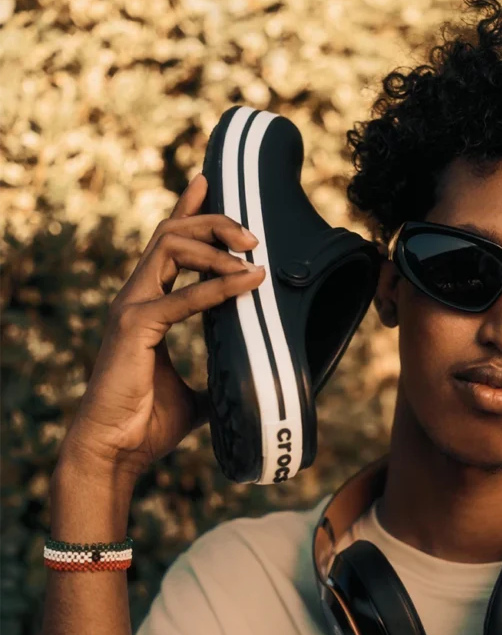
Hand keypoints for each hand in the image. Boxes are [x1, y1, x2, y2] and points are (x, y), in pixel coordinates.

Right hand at [58, 172, 264, 481]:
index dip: (187, 210)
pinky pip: (183, 296)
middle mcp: (134, 297)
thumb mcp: (195, 397)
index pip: (166, 245)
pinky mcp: (135, 327)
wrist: (114, 451)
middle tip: (254, 236)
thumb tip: (249, 385)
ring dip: (216, 245)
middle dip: (214, 222)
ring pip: (171, 246)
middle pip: (172, 234)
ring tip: (253, 257)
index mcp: (145, 305)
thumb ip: (216, 379)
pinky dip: (218, 287)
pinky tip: (249, 283)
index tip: (209, 183)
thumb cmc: (146, 425)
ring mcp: (131, 308)